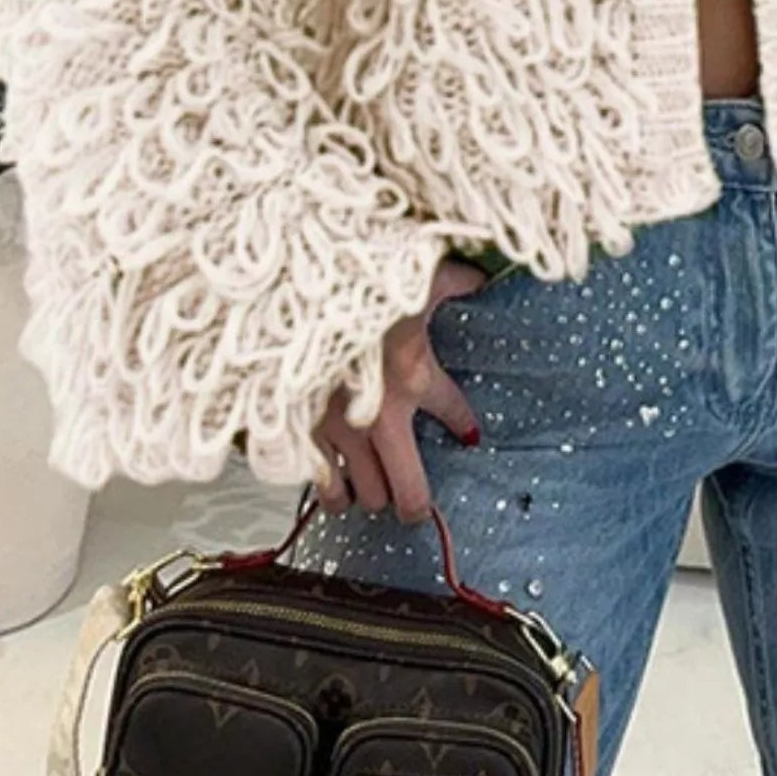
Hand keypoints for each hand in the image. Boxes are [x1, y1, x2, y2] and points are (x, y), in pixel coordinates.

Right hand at [311, 255, 487, 522]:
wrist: (298, 289)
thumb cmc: (357, 280)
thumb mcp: (414, 273)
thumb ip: (451, 279)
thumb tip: (478, 275)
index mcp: (414, 375)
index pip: (454, 412)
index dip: (464, 424)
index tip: (468, 431)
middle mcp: (379, 415)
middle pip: (407, 490)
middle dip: (414, 501)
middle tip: (415, 501)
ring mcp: (337, 428)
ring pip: (362, 493)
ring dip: (370, 492)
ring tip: (373, 488)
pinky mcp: (300, 429)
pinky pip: (318, 480)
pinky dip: (327, 485)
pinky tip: (332, 481)